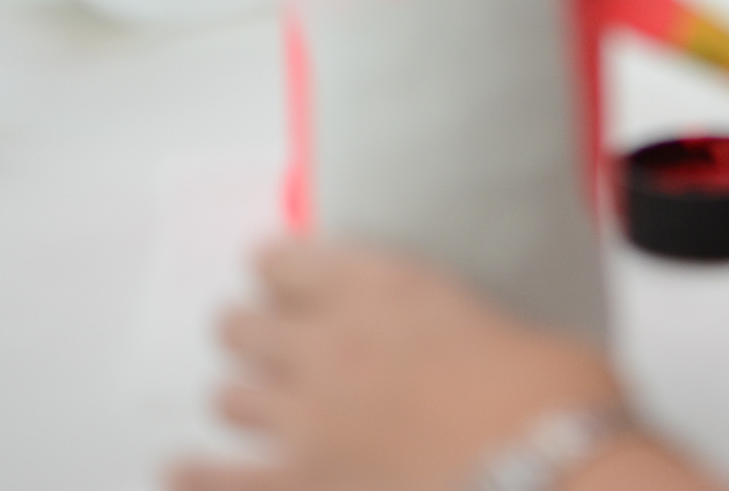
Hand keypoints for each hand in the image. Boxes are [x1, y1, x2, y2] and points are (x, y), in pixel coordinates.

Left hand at [170, 242, 626, 490]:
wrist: (545, 463)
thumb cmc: (550, 394)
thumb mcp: (510, 325)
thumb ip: (463, 326)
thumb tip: (465, 349)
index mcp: (385, 287)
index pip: (293, 260)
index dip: (279, 267)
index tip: (276, 269)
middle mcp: (331, 343)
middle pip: (248, 324)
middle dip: (250, 329)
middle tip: (257, 335)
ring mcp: (308, 420)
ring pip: (232, 396)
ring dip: (239, 396)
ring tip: (242, 396)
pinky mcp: (302, 485)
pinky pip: (221, 481)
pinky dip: (195, 474)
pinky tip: (179, 468)